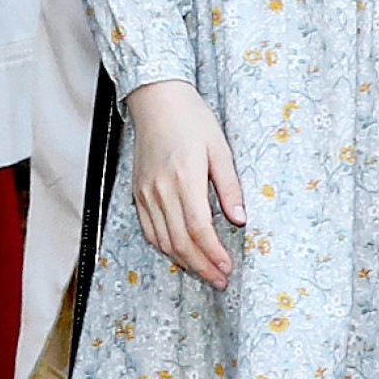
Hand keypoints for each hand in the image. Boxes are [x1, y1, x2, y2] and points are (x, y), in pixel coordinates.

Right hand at [123, 78, 244, 287]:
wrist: (156, 98)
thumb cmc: (191, 119)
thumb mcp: (219, 147)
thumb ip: (229, 185)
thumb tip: (240, 218)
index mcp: (185, 177)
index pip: (199, 228)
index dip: (213, 253)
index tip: (228, 267)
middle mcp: (162, 189)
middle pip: (180, 241)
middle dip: (201, 266)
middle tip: (220, 280)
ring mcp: (146, 192)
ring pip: (162, 240)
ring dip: (184, 262)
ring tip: (204, 272)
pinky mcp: (138, 192)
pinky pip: (149, 229)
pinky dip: (164, 247)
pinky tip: (179, 253)